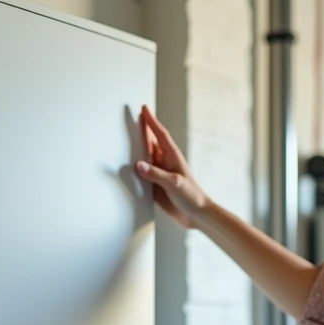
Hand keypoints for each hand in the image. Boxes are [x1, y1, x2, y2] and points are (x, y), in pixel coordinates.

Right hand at [136, 105, 210, 228]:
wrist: (197, 215)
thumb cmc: (192, 197)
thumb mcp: (174, 183)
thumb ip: (156, 174)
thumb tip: (138, 165)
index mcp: (172, 157)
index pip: (159, 135)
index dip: (151, 121)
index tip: (144, 109)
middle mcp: (165, 163)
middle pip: (150, 142)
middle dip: (143, 129)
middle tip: (133, 116)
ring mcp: (160, 173)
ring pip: (145, 157)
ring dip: (137, 147)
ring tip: (126, 136)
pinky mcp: (156, 185)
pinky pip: (142, 173)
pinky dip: (135, 168)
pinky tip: (127, 166)